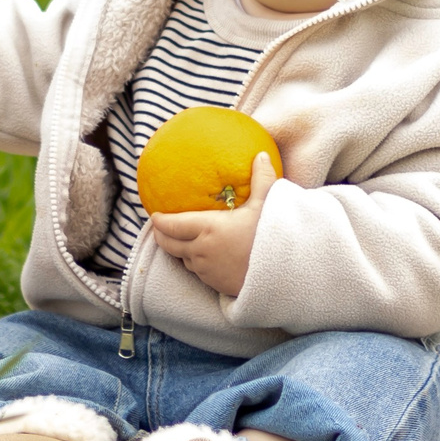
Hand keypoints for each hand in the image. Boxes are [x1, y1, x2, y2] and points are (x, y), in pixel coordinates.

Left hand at [147, 152, 277, 298]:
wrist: (285, 275)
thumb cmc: (273, 238)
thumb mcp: (267, 204)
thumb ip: (262, 179)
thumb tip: (261, 156)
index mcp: (208, 228)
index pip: (172, 225)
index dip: (159, 221)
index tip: (155, 215)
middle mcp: (202, 250)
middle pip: (170, 245)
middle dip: (161, 235)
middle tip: (159, 228)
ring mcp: (207, 270)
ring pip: (184, 260)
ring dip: (180, 250)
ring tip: (181, 241)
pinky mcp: (215, 284)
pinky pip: (198, 273)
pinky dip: (196, 263)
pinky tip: (203, 257)